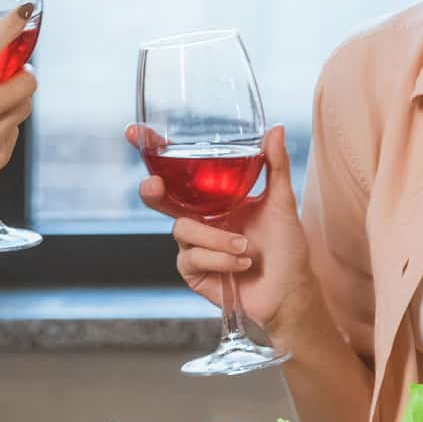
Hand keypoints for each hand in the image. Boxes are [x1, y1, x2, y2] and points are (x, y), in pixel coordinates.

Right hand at [133, 125, 313, 336]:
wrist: (289, 292)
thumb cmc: (286, 249)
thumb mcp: (282, 202)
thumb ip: (275, 166)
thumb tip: (276, 129)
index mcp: (213, 199)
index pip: (177, 173)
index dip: (153, 152)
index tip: (132, 131)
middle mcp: (199, 219)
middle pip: (159, 198)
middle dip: (151, 190)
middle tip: (154, 185)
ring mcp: (192, 246)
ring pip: (182, 229)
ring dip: (216, 237)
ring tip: (245, 246)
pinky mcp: (191, 272)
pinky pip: (191, 257)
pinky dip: (219, 259)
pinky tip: (240, 264)